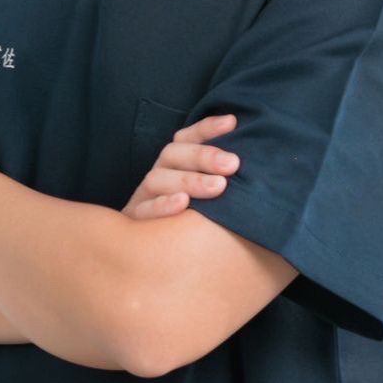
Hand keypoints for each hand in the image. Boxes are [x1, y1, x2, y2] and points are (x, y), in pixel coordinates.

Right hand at [120, 114, 239, 219]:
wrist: (156, 259)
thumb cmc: (193, 224)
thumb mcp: (207, 197)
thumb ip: (223, 177)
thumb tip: (248, 158)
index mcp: (174, 165)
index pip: (187, 138)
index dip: (208, 128)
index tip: (232, 122)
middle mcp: (158, 176)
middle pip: (172, 154)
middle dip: (203, 155)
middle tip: (233, 163)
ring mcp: (143, 198)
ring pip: (157, 179)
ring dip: (188, 180)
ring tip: (218, 186)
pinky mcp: (133, 222)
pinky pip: (143, 211)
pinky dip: (162, 206)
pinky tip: (183, 204)